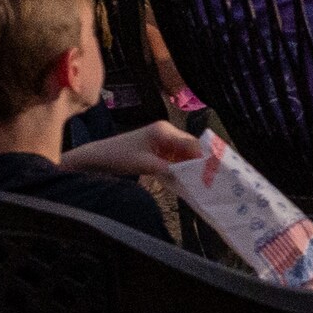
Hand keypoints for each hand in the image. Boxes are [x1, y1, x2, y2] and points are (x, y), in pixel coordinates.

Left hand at [67, 121, 211, 178]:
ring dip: (190, 166)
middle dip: (199, 163)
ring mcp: (162, 138)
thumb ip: (172, 170)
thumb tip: (194, 178)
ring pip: (185, 153)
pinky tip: (185, 179)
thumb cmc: (120, 158)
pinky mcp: (158, 147)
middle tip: (210, 180)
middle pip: (191, 147)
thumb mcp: (148, 166)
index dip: (205, 158)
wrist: (98, 157)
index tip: (214, 174)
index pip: (193, 143)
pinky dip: (180, 167)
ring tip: (201, 182)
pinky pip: (176, 156)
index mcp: (164, 130)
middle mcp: (167, 131)